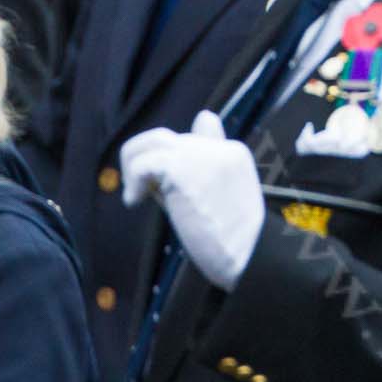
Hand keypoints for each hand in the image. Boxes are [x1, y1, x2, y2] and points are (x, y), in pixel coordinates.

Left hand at [118, 111, 264, 290]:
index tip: (166, 180)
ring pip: (151, 142)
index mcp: (233, 153)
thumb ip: (195, 177)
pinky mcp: (182, 170)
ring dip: (132, 165)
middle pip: (168, 138)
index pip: (201, 127)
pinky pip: (143, 163)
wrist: (248, 254)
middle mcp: (219, 148)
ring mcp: (201, 156)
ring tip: (133, 195)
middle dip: (147, 163)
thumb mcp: (219, 197)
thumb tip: (156, 171)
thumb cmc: (232, 239)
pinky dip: (132, 182)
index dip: (176, 151)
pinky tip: (133, 202)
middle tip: (141, 194)